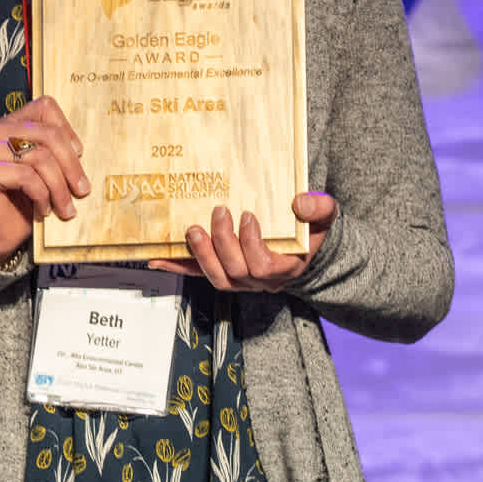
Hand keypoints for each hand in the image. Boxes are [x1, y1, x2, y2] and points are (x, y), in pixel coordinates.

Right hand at [0, 96, 89, 263]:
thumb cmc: (25, 201)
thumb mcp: (47, 171)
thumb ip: (58, 153)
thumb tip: (82, 150)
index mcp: (12, 124)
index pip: (45, 107)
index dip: (67, 130)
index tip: (79, 155)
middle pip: (48, 135)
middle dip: (71, 166)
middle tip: (81, 190)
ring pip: (40, 158)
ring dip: (59, 187)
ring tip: (64, 208)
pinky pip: (25, 176)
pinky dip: (42, 196)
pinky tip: (43, 210)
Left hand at [149, 192, 338, 292]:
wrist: (305, 249)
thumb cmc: (311, 231)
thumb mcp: (324, 217)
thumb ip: (319, 208)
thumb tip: (300, 201)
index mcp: (286, 267)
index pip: (264, 266)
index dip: (252, 243)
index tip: (247, 216)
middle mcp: (261, 280)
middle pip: (236, 270)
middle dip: (223, 241)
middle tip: (219, 212)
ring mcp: (241, 280)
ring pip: (216, 277)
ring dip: (201, 255)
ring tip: (192, 230)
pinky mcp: (223, 273)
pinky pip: (198, 274)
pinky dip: (178, 266)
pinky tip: (158, 256)